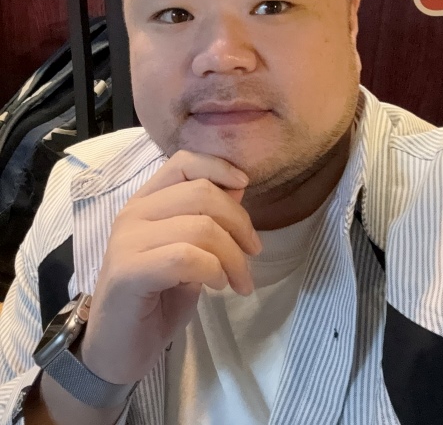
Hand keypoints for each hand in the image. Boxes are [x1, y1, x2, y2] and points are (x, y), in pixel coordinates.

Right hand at [78, 150, 261, 385]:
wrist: (118, 350)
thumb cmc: (158, 298)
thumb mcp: (193, 251)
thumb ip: (209, 217)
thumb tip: (238, 184)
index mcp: (147, 201)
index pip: (183, 162)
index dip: (219, 167)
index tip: (245, 185)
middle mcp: (133, 212)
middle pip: (202, 193)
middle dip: (240, 223)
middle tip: (253, 253)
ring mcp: (127, 240)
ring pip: (200, 227)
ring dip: (233, 257)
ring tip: (239, 281)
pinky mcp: (128, 271)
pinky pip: (186, 257)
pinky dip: (213, 270)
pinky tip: (217, 286)